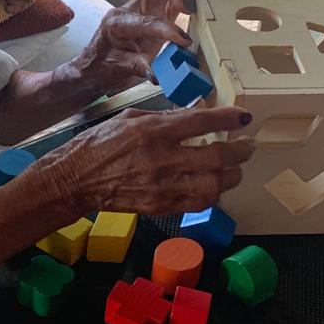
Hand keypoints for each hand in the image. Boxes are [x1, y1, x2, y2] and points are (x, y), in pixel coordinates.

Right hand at [44, 106, 253, 215]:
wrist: (77, 179)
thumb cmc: (100, 143)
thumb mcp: (131, 119)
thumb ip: (165, 119)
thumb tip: (195, 118)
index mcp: (154, 131)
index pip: (202, 122)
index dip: (229, 119)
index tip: (243, 118)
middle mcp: (163, 159)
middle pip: (218, 157)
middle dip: (240, 151)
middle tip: (247, 146)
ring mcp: (163, 186)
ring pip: (215, 185)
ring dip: (231, 176)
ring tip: (234, 169)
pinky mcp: (161, 206)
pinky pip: (199, 203)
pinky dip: (212, 194)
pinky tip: (213, 185)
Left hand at [74, 0, 211, 95]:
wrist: (96, 66)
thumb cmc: (103, 66)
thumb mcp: (118, 69)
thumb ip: (138, 67)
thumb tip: (157, 73)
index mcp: (117, 22)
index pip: (146, 21)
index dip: (166, 30)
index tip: (183, 41)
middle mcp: (131, 9)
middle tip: (191, 3)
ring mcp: (143, 8)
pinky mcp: (155, 12)